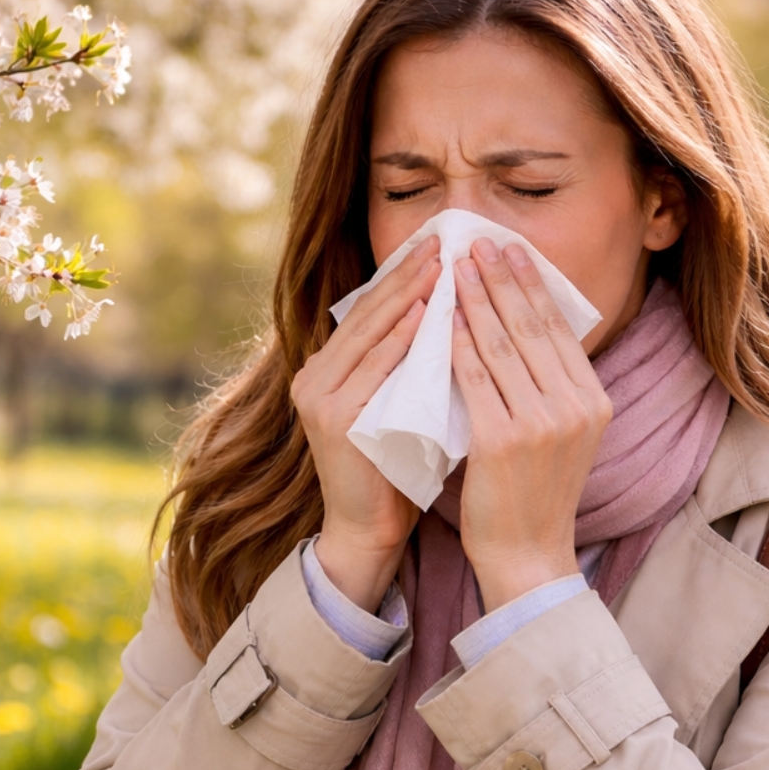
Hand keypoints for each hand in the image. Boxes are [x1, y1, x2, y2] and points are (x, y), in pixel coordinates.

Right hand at [291, 237, 440, 607]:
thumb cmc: (399, 466)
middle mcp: (315, 376)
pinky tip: (423, 315)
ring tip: (440, 264)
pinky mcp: (332, 420)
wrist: (372, 529)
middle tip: (443, 240)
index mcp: (330, 368)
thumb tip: (452, 308)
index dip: (404, 275)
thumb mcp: (403, 401)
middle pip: (367, 313)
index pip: (372, 310)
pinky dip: (398, 340)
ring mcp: (319, 397)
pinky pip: (370, 370)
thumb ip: (411, 361)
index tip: (441, 245)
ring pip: (368, 335)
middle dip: (407, 274)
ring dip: (405, 295)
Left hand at [449, 238, 613, 609]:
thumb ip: (550, 385)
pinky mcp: (504, 440)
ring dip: (474, 299)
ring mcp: (542, 423)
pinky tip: (442, 317)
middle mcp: (576, 406)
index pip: (557, 329)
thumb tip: (521, 325)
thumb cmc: (533, 494)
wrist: (527, 555)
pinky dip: (457, 342)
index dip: (530, 284)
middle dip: (501, 278)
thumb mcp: (560, 433)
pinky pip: (474, 378)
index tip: (508, 250)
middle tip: (477, 241)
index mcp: (594, 401)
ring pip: (501, 345)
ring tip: (453, 267)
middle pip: (531, 326)